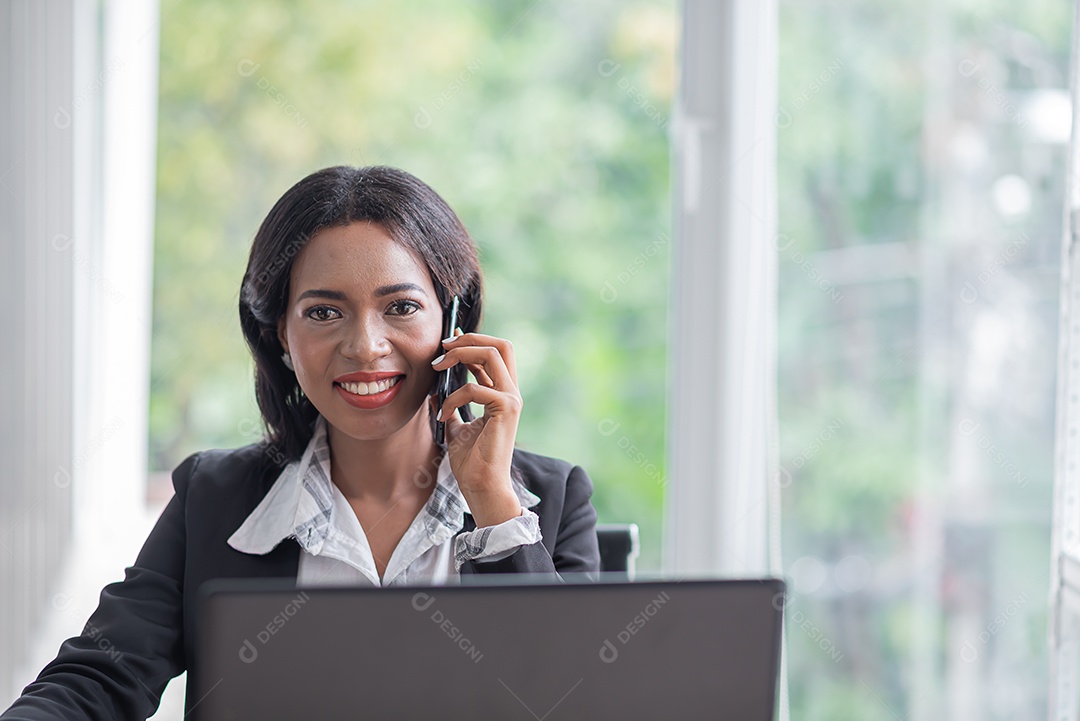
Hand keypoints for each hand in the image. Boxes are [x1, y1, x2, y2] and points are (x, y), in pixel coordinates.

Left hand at [430, 331, 522, 526]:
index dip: (471, 341)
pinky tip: (442, 413)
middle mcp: (511, 392)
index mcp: (503, 393)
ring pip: (492, 354)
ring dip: (460, 355)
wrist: (482, 486)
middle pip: (500, 345)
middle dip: (469, 339)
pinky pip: (475, 388)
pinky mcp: (506, 409)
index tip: (447, 340)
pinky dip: (453, 397)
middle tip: (443, 346)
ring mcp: (511, 399)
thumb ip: (451, 407)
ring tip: (438, 368)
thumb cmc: (472, 462)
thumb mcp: (456, 427)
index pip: (494, 353)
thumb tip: (435, 392)